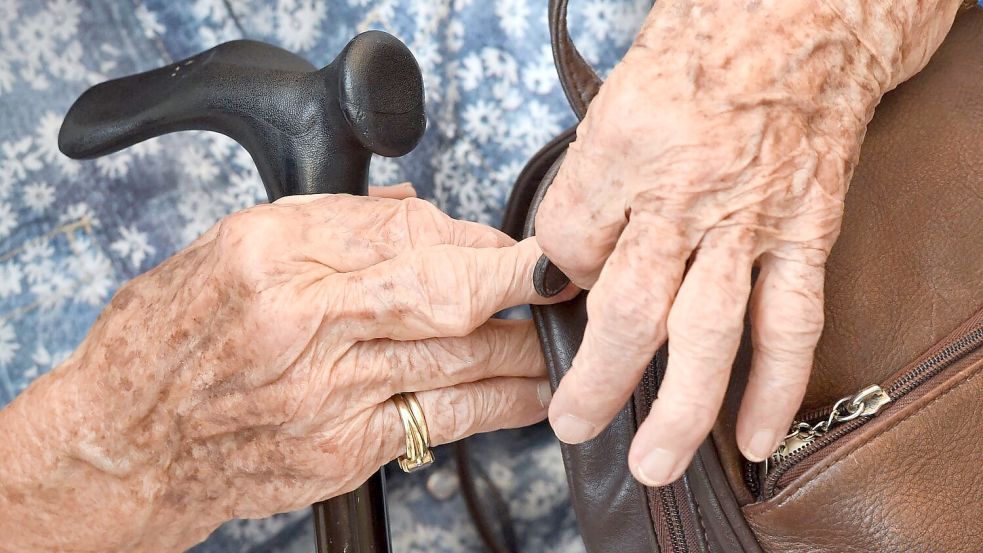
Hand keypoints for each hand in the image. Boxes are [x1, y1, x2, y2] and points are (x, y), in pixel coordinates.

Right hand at [0, 185, 572, 551]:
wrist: (126, 442)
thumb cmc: (170, 340)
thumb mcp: (229, 248)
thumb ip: (329, 224)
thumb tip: (420, 216)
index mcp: (270, 251)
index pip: (400, 229)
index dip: (471, 236)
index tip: (507, 242)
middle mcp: (301, 319)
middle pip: (439, 288)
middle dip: (516, 279)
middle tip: (567, 274)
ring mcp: (325, 390)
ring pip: (455, 356)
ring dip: (522, 343)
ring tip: (563, 332)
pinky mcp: (343, 448)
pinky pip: (443, 420)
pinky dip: (499, 403)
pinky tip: (533, 392)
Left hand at [535, 0, 959, 485]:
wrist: (807, 18)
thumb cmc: (706, 44)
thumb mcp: (617, 97)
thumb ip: (590, 182)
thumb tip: (571, 254)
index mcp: (623, 147)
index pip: (566, 240)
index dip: (557, 276)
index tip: (561, 289)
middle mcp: (682, 191)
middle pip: (627, 306)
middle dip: (598, 377)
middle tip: (574, 423)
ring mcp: (747, 218)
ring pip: (706, 331)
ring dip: (678, 407)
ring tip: (654, 461)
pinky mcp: (802, 232)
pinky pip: (789, 321)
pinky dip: (774, 385)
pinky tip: (754, 434)